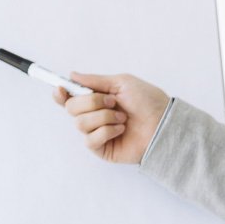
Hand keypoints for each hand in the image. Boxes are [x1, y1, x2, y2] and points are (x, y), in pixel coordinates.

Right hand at [53, 73, 169, 163]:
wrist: (164, 122)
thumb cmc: (148, 101)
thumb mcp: (122, 83)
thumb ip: (95, 80)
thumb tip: (73, 75)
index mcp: (97, 99)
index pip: (70, 98)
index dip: (61, 94)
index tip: (61, 89)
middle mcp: (94, 116)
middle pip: (71, 108)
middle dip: (91, 102)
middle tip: (112, 102)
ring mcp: (97, 133)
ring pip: (80, 123)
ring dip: (103, 117)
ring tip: (122, 117)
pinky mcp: (102, 148)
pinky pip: (90, 139)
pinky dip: (106, 131)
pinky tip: (121, 129)